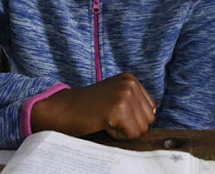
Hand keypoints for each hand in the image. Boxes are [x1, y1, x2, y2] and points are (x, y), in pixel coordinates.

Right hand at [30, 73, 155, 138]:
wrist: (61, 109)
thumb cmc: (87, 108)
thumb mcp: (114, 96)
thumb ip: (134, 102)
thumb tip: (154, 114)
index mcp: (131, 79)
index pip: (150, 109)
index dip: (132, 118)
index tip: (112, 113)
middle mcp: (130, 83)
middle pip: (149, 119)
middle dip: (129, 125)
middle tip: (107, 117)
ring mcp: (125, 94)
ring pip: (141, 129)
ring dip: (123, 130)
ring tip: (104, 119)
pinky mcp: (118, 108)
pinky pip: (131, 134)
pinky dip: (116, 134)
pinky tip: (102, 123)